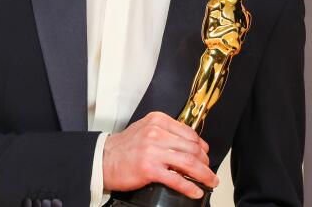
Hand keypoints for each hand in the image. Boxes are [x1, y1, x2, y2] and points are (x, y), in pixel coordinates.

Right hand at [102, 111, 217, 199]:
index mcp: (157, 121)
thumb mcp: (145, 129)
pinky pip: (176, 179)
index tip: (206, 154)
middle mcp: (156, 133)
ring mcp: (152, 151)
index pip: (189, 133)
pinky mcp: (149, 169)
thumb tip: (188, 144)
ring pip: (188, 163)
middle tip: (209, 171)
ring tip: (209, 181)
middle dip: (205, 162)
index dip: (202, 146)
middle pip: (192, 148)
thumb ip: (165, 133)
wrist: (102, 159)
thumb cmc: (123, 148)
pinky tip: (195, 191)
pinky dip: (189, 187)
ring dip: (204, 174)